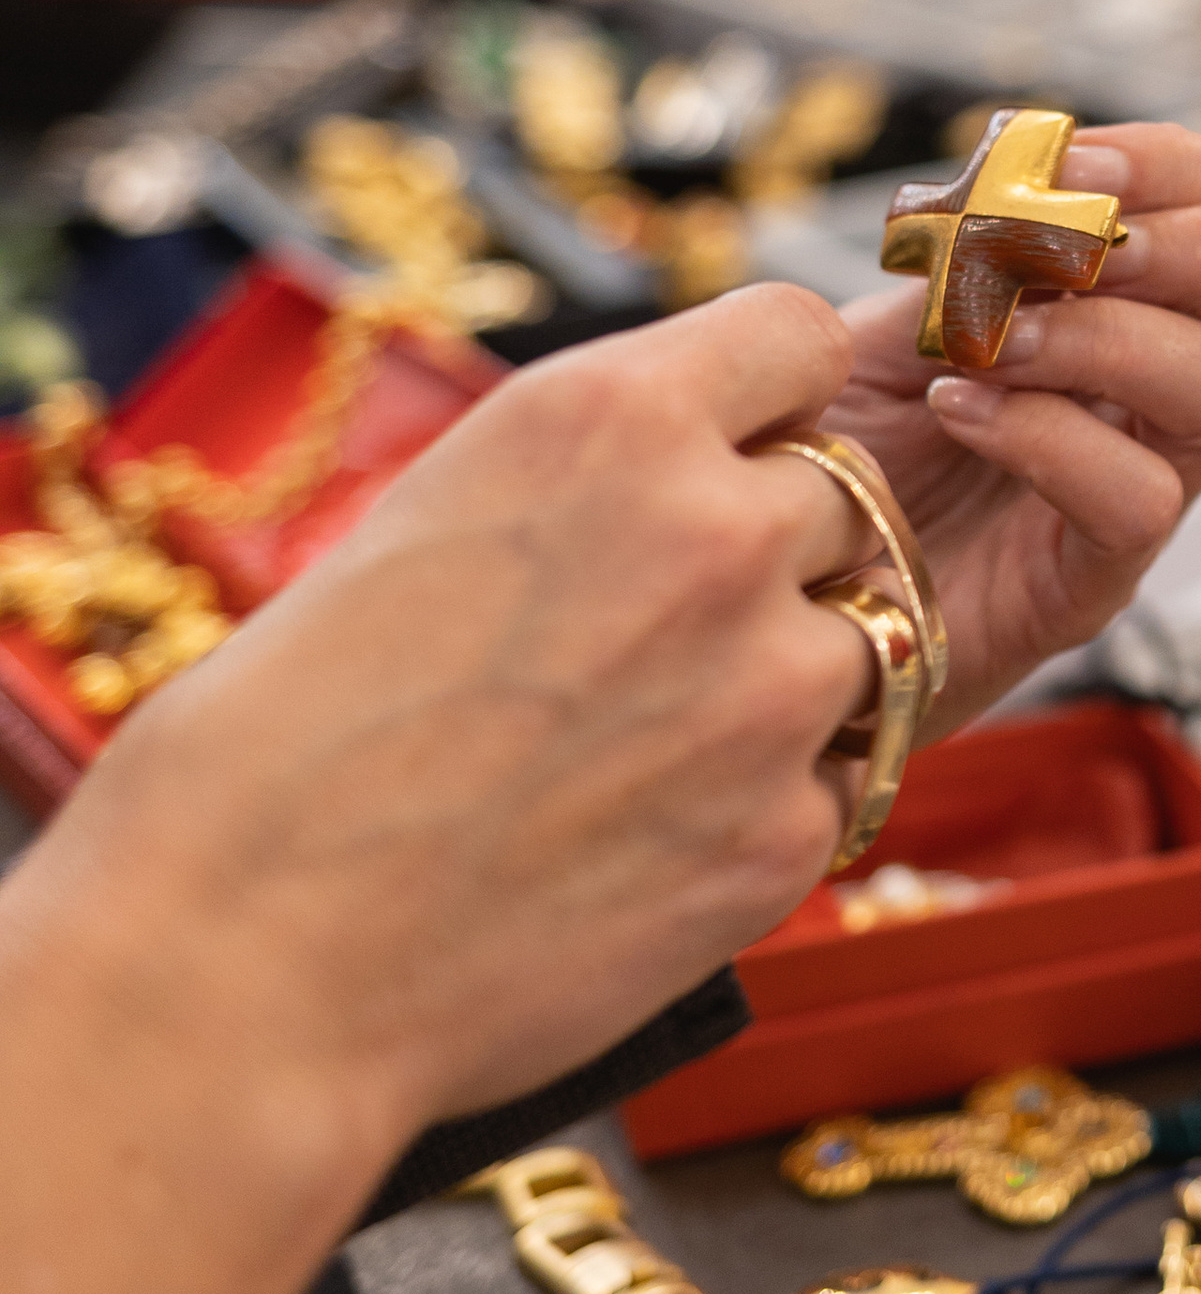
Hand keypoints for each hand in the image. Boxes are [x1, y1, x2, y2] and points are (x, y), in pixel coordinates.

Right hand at [0, 282, 877, 1293]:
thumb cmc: (288, 741)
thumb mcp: (434, 514)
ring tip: (645, 744)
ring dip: (787, 679)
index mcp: (610, 418)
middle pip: (845, 497)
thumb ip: (595, 473)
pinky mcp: (784, 834)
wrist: (244, 957)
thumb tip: (693, 464)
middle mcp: (714, 530)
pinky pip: (832, 784)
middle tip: (657, 634)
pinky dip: (763, 807)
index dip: (772, 400)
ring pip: (863, 641)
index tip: (738, 447)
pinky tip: (639, 840)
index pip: (799, 337)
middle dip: (775, 552)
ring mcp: (769, 688)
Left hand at [814, 122, 1200, 734]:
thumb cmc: (839, 452)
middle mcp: (1167, 400)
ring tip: (993, 338)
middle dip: (1198, 244)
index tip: (1072, 163)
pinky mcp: (1092, 582)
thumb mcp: (889, 314)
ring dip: (1111, 335)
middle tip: (1079, 248)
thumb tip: (1018, 172)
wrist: (780, 587)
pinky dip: (1047, 433)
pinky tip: (959, 407)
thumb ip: (961, 247)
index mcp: (1137, 312)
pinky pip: (1141, 501)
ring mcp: (1146, 491)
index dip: (1180, 167)